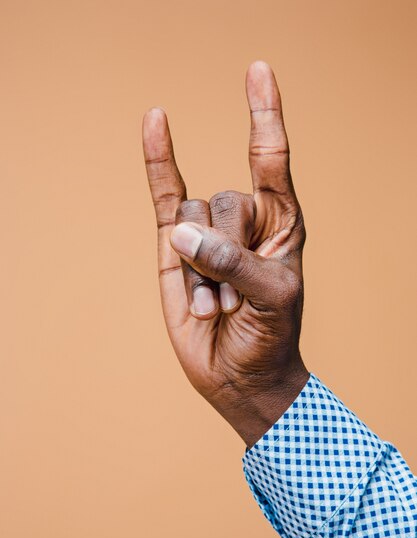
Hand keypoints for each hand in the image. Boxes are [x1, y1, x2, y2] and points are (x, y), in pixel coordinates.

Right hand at [142, 61, 308, 447]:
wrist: (242, 374)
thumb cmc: (271, 335)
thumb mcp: (272, 298)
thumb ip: (234, 262)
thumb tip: (183, 233)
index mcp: (282, 223)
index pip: (272, 159)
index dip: (265, 115)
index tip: (258, 71)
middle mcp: (244, 221)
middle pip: (224, 202)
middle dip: (226, 256)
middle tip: (238, 301)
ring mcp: (206, 232)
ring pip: (191, 220)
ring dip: (199, 273)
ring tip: (216, 308)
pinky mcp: (173, 249)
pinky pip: (164, 196)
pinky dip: (158, 162)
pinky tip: (155, 121)